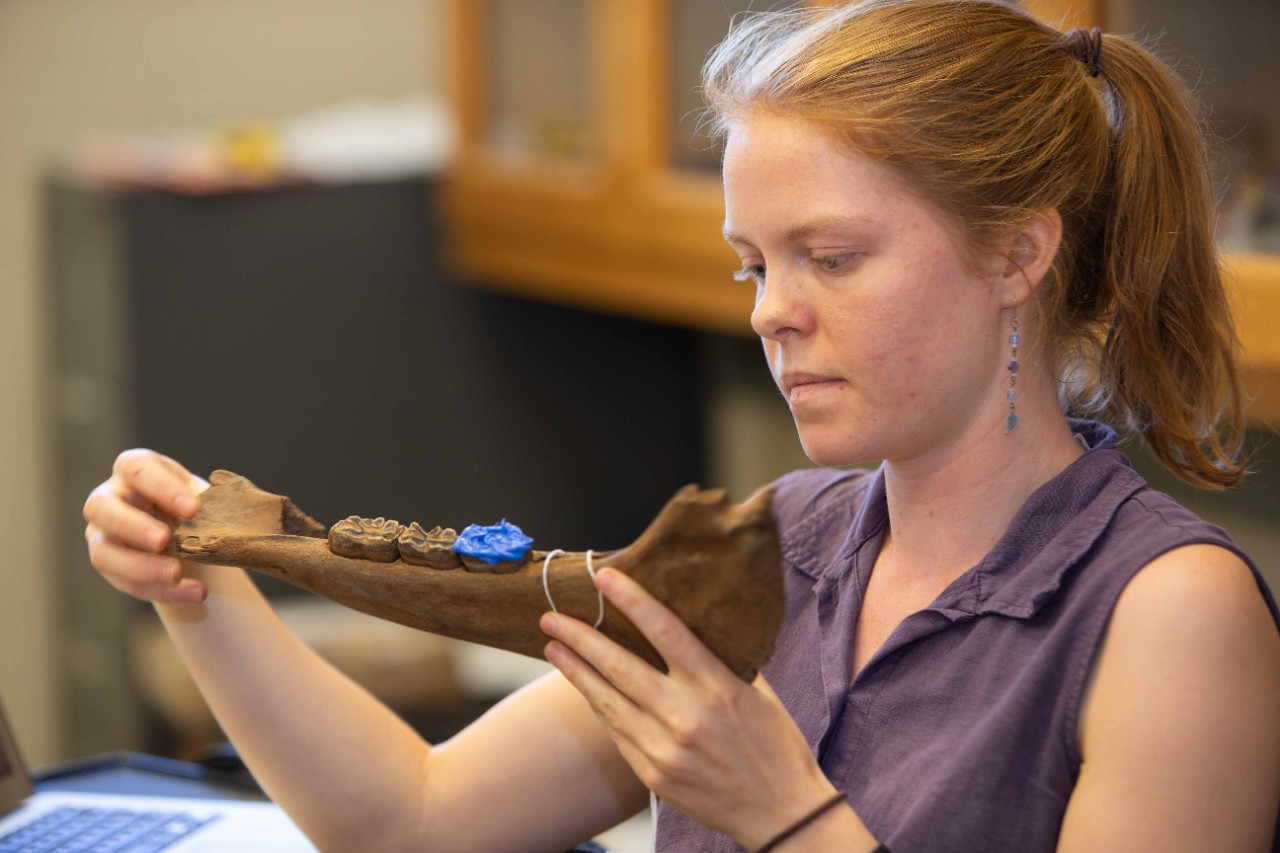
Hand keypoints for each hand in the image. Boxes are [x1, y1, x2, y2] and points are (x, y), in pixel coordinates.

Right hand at [83, 449, 208, 603]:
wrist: (186, 532)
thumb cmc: (193, 505)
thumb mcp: (203, 495)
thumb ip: (212, 499)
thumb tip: (232, 510)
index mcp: (135, 469)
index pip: (137, 469)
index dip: (161, 487)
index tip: (193, 508)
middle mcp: (109, 498)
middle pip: (101, 507)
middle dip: (133, 526)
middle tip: (164, 540)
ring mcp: (102, 533)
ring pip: (104, 552)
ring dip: (142, 567)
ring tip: (178, 574)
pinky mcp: (109, 564)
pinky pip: (126, 582)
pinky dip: (161, 590)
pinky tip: (194, 592)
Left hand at [540, 567, 837, 849]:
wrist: (781, 813)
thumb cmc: (775, 745)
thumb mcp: (757, 692)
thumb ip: (723, 659)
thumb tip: (693, 622)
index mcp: (717, 688)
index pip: (666, 632)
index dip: (632, 601)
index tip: (604, 578)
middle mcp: (685, 716)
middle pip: (619, 667)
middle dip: (580, 638)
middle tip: (552, 616)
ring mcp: (664, 749)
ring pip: (607, 701)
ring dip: (576, 671)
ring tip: (554, 646)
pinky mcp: (652, 774)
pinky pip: (617, 731)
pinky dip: (599, 704)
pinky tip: (585, 686)